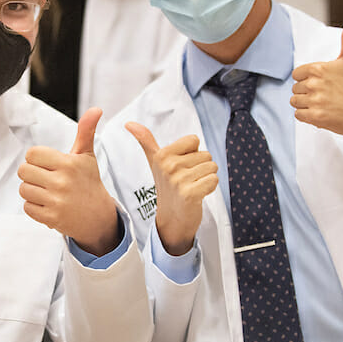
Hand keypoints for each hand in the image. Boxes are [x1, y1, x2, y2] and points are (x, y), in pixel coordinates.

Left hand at [18, 108, 119, 255]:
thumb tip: (96, 109)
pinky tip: (47, 204)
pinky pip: (27, 207)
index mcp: (68, 164)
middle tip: (45, 178)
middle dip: (31, 174)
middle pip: (24, 171)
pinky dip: (34, 206)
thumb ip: (86, 131)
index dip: (36, 158)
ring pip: (24, 189)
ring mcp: (56, 201)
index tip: (47, 164)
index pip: (32, 154)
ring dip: (31, 190)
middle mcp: (62, 182)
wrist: (98, 216)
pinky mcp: (51, 218)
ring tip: (46, 191)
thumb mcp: (86, 156)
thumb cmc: (88, 182)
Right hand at [126, 123, 217, 255]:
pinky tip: (198, 195)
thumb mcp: (155, 162)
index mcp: (161, 155)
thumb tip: (129, 123)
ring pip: (212, 167)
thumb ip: (145, 141)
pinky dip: (210, 188)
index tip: (181, 167)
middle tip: (187, 180)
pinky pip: (213, 180)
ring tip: (192, 186)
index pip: (194, 139)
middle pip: (205, 154)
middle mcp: (168, 166)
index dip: (192, 153)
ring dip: (206, 178)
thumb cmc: (167, 187)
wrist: (172, 219)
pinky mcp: (190, 194)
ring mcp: (178, 181)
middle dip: (200, 167)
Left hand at [289, 16, 342, 144]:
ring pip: (295, 102)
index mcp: (319, 68)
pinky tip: (323, 113)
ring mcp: (315, 101)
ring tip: (324, 104)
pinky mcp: (316, 117)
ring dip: (306, 105)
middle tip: (327, 95)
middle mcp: (315, 83)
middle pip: (295, 88)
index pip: (297, 74)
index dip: (307, 79)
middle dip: (307, 92)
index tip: (323, 83)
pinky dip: (307, 116)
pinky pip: (298, 115)